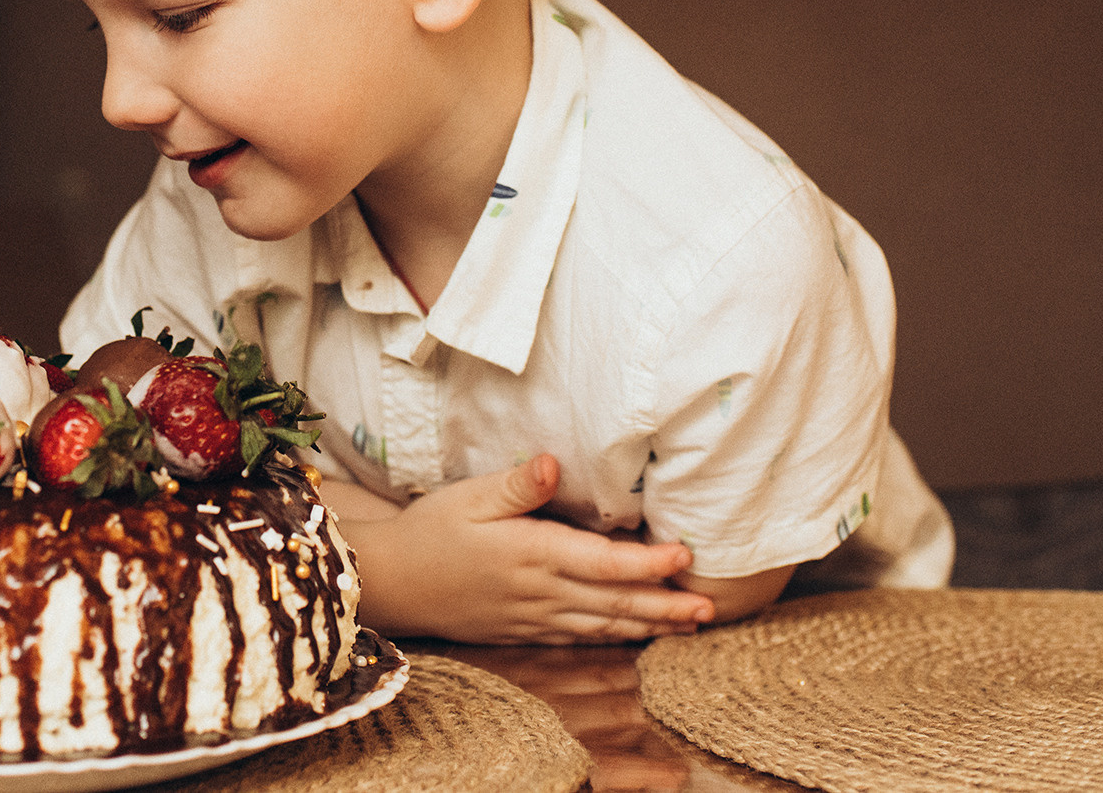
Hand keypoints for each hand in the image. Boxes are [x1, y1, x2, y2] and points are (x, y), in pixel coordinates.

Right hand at [340, 454, 717, 643]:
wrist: (391, 583)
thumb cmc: (430, 531)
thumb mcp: (467, 497)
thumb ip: (515, 485)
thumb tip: (551, 463)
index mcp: (530, 553)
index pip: (603, 563)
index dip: (648, 563)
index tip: (686, 556)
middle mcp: (538, 592)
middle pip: (615, 602)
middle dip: (666, 605)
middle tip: (711, 607)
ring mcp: (532, 618)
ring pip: (603, 625)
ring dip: (649, 625)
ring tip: (690, 624)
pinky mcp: (522, 633)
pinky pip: (578, 639)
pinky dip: (613, 638)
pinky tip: (634, 635)